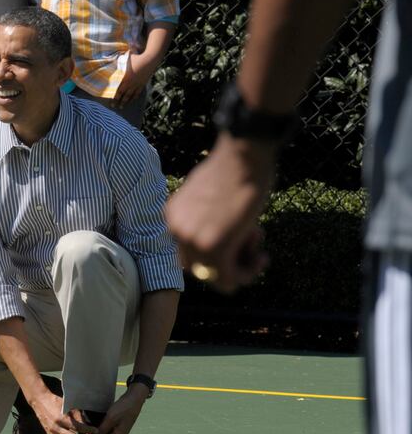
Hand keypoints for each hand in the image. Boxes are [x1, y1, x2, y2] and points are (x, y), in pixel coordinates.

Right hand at [30, 391, 96, 433]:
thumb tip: (89, 426)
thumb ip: (78, 416)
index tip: (96, 430)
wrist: (40, 402)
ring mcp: (51, 433)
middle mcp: (55, 427)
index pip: (77, 427)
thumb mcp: (69, 405)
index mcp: (60, 418)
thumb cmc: (56, 401)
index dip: (88, 430)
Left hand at [90, 387, 146, 433]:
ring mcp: (118, 430)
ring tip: (89, 426)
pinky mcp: (117, 424)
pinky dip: (100, 428)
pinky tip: (94, 423)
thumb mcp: (111, 419)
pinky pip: (107, 430)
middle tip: (86, 430)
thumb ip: (102, 430)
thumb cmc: (123, 409)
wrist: (133, 398)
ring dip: (97, 432)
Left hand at [111, 51, 156, 108]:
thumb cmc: (136, 58)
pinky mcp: (142, 84)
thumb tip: (111, 63)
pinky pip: (137, 93)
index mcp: (124, 78)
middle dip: (118, 101)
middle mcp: (130, 83)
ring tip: (121, 106)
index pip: (117, 89)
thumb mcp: (124, 60)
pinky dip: (134, 97)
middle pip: (122, 94)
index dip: (113, 96)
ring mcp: (136, 84)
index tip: (110, 101)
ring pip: (130, 95)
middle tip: (114, 107)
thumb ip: (118, 63)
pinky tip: (131, 100)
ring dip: (125, 101)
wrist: (149, 60)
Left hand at [165, 133, 276, 292]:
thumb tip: (221, 239)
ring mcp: (193, 241)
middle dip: (228, 260)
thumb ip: (206, 217)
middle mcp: (176, 230)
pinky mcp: (214, 248)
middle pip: (200, 267)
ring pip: (216, 276)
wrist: (243, 153)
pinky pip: (228, 280)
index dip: (217, 249)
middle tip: (251, 241)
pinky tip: (262, 257)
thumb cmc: (234, 168)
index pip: (189, 251)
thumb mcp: (209, 195)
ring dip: (242, 266)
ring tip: (257, 239)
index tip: (238, 237)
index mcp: (172, 215)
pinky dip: (248, 273)